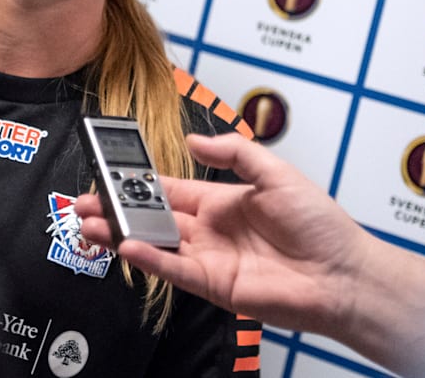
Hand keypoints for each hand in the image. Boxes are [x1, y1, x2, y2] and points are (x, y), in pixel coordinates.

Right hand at [76, 132, 375, 335]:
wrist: (343, 273)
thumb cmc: (320, 225)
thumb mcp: (276, 173)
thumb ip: (235, 153)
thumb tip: (195, 140)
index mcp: (221, 201)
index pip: (168, 189)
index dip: (137, 183)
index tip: (108, 174)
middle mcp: (210, 230)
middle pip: (152, 218)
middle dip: (116, 211)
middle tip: (81, 203)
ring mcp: (210, 259)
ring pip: (154, 245)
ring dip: (121, 235)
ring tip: (89, 226)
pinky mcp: (214, 286)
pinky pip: (174, 270)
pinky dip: (149, 259)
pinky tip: (127, 246)